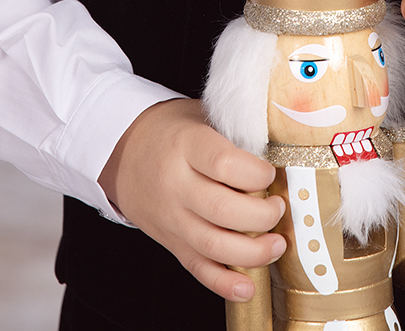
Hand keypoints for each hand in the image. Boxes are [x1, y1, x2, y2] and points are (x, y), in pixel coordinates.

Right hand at [97, 98, 285, 299]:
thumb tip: (282, 154)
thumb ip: (235, 134)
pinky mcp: (170, 241)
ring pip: (213, 245)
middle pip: (222, 210)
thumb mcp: (200, 117)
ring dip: (253, 252)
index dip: (256, 174)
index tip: (271, 174)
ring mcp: (171, 217)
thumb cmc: (172, 132)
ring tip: (276, 244)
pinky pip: (198, 268)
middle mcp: (175, 184)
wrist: (122, 152)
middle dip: (262, 216)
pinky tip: (248, 286)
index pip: (224, 164)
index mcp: (185, 146)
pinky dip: (224, 282)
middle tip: (279, 208)